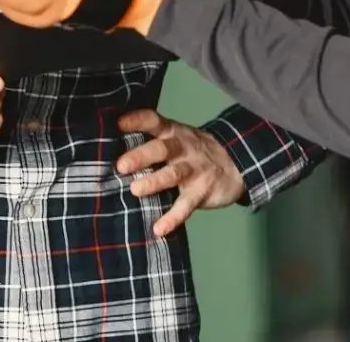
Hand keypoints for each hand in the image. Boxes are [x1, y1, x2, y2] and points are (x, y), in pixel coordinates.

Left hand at [116, 110, 246, 237]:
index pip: (155, 121)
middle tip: (121, 166)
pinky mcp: (202, 191)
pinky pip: (186, 205)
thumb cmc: (194, 152)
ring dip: (154, 182)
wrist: (236, 164)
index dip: (137, 121)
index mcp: (173, 133)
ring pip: (173, 174)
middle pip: (162, 149)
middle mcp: (183, 148)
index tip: (117, 124)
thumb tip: (112, 149)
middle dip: (141, 156)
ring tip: (135, 191)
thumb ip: (153, 141)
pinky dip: (173, 218)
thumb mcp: (178, 139)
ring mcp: (194, 170)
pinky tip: (159, 229)